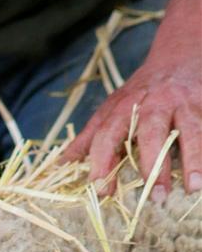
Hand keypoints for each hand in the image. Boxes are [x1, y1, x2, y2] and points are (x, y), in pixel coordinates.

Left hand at [63, 34, 201, 196]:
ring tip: (193, 187)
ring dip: (193, 159)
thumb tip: (61, 165)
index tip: (102, 192)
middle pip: (151, 133)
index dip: (102, 163)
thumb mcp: (111, 109)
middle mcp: (154, 104)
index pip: (107, 135)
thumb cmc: (140, 92)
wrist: (179, 54)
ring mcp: (183, 104)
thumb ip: (89, 139)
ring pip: (190, 130)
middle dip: (152, 165)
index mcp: (123, 108)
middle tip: (154, 197)